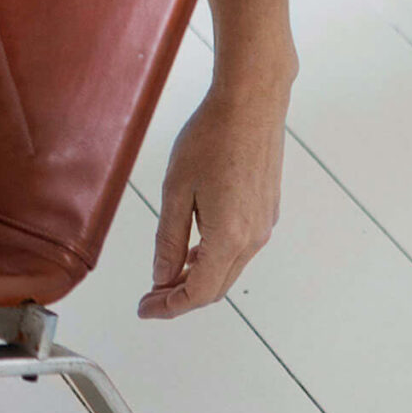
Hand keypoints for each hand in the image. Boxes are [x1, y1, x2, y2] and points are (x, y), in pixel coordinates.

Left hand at [138, 68, 292, 319]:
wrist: (252, 103)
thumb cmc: (210, 138)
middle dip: (181, 298)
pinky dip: (214, 260)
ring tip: (165, 277)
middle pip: (216, 288)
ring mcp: (264, 225)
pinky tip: (192, 251)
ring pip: (229, 270)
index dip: (169, 307)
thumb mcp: (176, 190)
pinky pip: (239, 250)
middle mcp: (253, 238)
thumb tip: (162, 278)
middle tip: (148, 297)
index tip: (144, 309)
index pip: (198, 292)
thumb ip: (169, 240)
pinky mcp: (267, 212)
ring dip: (198, 279)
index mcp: (229, 236)